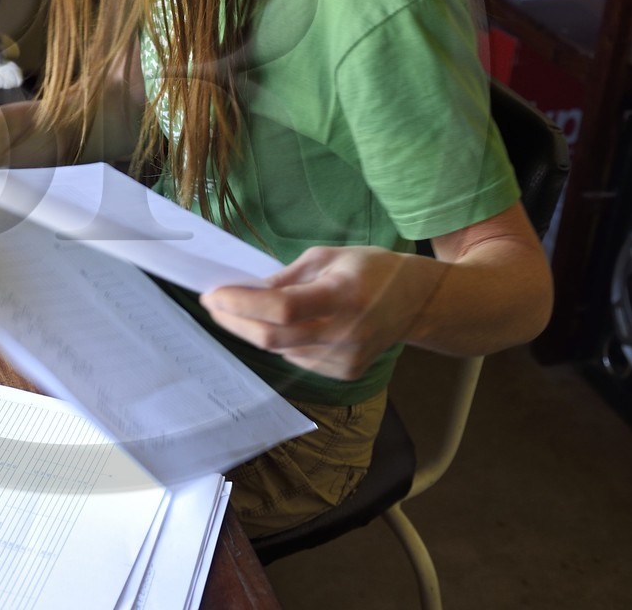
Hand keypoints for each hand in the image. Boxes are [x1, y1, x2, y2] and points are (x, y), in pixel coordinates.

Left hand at [198, 245, 446, 380]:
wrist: (418, 304)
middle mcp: (345, 333)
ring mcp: (345, 359)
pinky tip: (283, 326)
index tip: (213, 294)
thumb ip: (287, 277)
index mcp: (342, 296)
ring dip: (254, 331)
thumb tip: (248, 292)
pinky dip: (281, 342)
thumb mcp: (329, 257)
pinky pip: (297, 359)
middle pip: (273, 338)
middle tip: (214, 304)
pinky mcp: (344, 373)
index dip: (242, 304)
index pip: (283, 308)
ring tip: (243, 309)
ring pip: (281, 351)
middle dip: (235, 321)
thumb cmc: (372, 270)